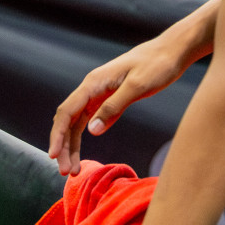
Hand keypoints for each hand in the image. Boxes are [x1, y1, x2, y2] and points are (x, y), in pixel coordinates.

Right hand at [48, 38, 186, 175]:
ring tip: (72, 169)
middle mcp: (91, 88)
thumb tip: (92, 131)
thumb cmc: (157, 66)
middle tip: (65, 172)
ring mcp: (98, 93)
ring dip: (71, 145)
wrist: (170, 51)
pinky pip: (88, 120)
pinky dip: (83, 137)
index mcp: (94, 83)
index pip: (67, 112)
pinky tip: (82, 153)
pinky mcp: (107, 98)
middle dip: (63, 145)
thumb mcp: (138, 86)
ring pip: (76, 122)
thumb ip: (114, 107)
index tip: (54, 155)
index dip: (58, 135)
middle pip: (67, 120)